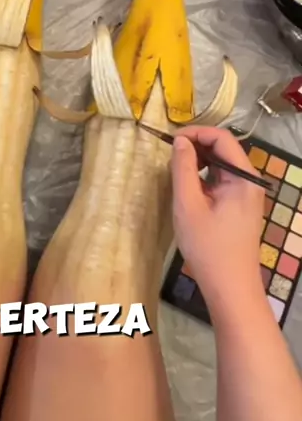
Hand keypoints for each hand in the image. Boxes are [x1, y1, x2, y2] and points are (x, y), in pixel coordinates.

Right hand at [171, 126, 264, 313]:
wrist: (229, 287)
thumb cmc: (208, 247)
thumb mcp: (188, 205)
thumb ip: (183, 169)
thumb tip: (180, 141)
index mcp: (243, 177)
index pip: (222, 138)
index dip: (195, 133)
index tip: (170, 140)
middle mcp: (250, 181)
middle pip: (223, 149)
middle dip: (196, 146)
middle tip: (168, 155)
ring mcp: (246, 194)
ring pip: (221, 165)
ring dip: (198, 162)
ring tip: (175, 171)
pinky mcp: (240, 206)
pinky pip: (221, 180)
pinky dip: (203, 178)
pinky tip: (187, 189)